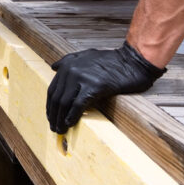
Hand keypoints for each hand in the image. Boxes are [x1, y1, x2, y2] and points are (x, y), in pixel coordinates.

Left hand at [46, 41, 164, 132]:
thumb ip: (68, 60)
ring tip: (61, 130)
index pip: (53, 90)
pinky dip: (72, 116)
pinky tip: (70, 124)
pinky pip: (78, 105)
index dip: (50, 106)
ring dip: (60, 119)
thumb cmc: (111, 60)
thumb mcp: (86, 54)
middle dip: (54, 115)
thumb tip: (54, 67)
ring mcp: (82, 78)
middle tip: (53, 127)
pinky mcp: (94, 86)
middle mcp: (71, 71)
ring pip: (65, 103)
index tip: (51, 116)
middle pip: (56, 98)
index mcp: (67, 65)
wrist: (132, 61)